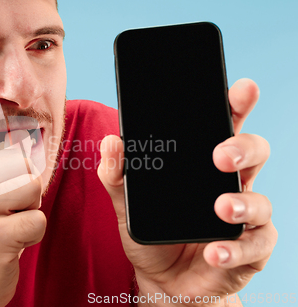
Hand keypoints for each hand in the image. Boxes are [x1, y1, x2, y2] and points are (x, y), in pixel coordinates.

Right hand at [0, 145, 44, 306]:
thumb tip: (28, 141)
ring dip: (30, 213)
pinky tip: (9, 246)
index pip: (13, 155)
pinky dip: (32, 236)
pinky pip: (38, 221)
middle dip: (27, 196)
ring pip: (33, 189)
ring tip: (8, 229)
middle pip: (25, 169)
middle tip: (5, 219)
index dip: (17, 181)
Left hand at [97, 79, 276, 305]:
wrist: (163, 281)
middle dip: (243, 147)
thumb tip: (111, 141)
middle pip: (251, 153)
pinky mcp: (248, 250)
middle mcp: (227, 184)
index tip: (241, 89)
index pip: (222, 127)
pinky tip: (215, 251)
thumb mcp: (127, 203)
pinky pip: (255, 246)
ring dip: (243, 202)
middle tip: (220, 154)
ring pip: (260, 200)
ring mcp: (242, 217)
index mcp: (202, 165)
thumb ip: (117, 174)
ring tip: (222, 208)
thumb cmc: (152, 234)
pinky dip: (235, 249)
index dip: (236, 105)